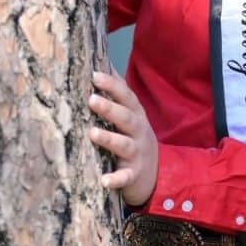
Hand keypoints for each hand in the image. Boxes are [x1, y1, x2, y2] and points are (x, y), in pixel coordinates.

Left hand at [88, 67, 158, 207]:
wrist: (154, 173)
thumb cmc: (134, 138)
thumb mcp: (130, 115)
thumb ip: (118, 95)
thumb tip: (102, 64)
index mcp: (136, 115)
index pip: (126, 96)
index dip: (112, 85)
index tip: (94, 75)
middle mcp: (138, 132)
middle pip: (126, 118)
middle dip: (110, 108)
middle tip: (91, 99)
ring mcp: (137, 154)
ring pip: (124, 145)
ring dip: (109, 139)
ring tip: (92, 133)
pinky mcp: (133, 175)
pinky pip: (125, 177)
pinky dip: (115, 179)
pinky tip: (103, 180)